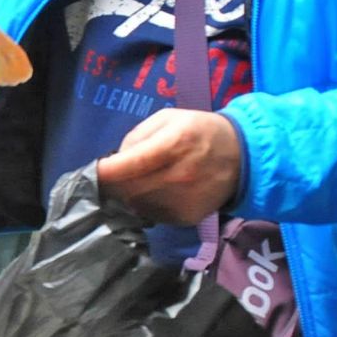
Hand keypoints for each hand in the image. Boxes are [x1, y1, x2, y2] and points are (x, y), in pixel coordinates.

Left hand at [95, 109, 243, 224]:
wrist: (244, 157)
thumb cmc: (200, 131)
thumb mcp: (168, 119)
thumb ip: (137, 136)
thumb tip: (116, 161)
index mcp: (173, 145)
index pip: (128, 165)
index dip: (104, 171)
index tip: (93, 171)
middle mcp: (178, 175)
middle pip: (127, 189)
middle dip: (112, 184)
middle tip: (111, 177)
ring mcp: (184, 200)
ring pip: (136, 205)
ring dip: (127, 196)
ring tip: (134, 183)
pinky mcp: (187, 217)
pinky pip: (152, 215)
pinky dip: (145, 206)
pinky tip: (153, 193)